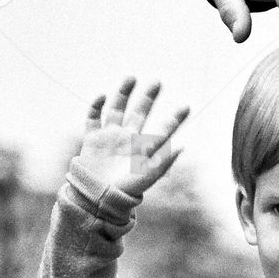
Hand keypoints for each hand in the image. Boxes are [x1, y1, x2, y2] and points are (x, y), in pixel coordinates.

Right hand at [77, 78, 188, 197]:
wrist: (97, 200)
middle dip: (148, 98)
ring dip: (123, 93)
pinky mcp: (92, 139)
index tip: (186, 106)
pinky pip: (93, 118)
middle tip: (157, 81)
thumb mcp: (146, 177)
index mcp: (143, 149)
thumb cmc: (124, 191)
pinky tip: (101, 96)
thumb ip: (162, 163)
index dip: (174, 119)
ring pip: (117, 109)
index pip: (162, 130)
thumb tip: (182, 147)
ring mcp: (110, 137)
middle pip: (140, 113)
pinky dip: (95, 106)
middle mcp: (128, 140)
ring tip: (131, 77)